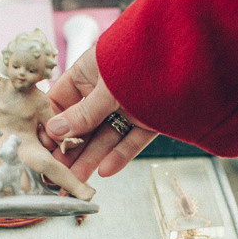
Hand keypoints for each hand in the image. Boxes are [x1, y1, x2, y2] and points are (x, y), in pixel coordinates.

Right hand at [43, 46, 156, 179]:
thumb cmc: (144, 57)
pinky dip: (120, 155)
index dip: (51, 124)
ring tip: (76, 181)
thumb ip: (84, 112)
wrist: (194, 57)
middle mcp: (106, 90)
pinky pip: (131, 140)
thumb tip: (55, 131)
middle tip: (57, 173)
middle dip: (70, 150)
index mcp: (89, 71)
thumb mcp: (108, 87)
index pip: (61, 101)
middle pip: (82, 124)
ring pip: (105, 136)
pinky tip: (106, 170)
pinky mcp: (149, 119)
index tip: (43, 147)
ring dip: (91, 159)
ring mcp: (127, 105)